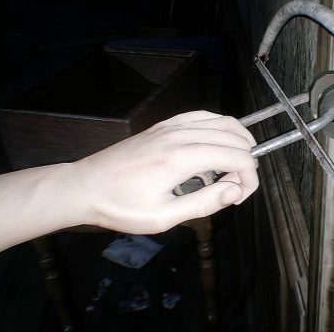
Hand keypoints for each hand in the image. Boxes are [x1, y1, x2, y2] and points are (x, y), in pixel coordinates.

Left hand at [70, 111, 258, 233]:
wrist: (85, 187)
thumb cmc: (120, 206)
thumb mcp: (163, 217)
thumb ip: (204, 203)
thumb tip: (235, 191)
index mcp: (179, 159)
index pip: (235, 157)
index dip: (249, 177)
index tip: (241, 197)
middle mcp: (178, 136)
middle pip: (232, 136)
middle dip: (246, 160)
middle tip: (238, 187)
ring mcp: (170, 127)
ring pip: (220, 120)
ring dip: (237, 139)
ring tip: (239, 164)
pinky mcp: (162, 126)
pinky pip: (201, 116)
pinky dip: (218, 126)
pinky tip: (219, 142)